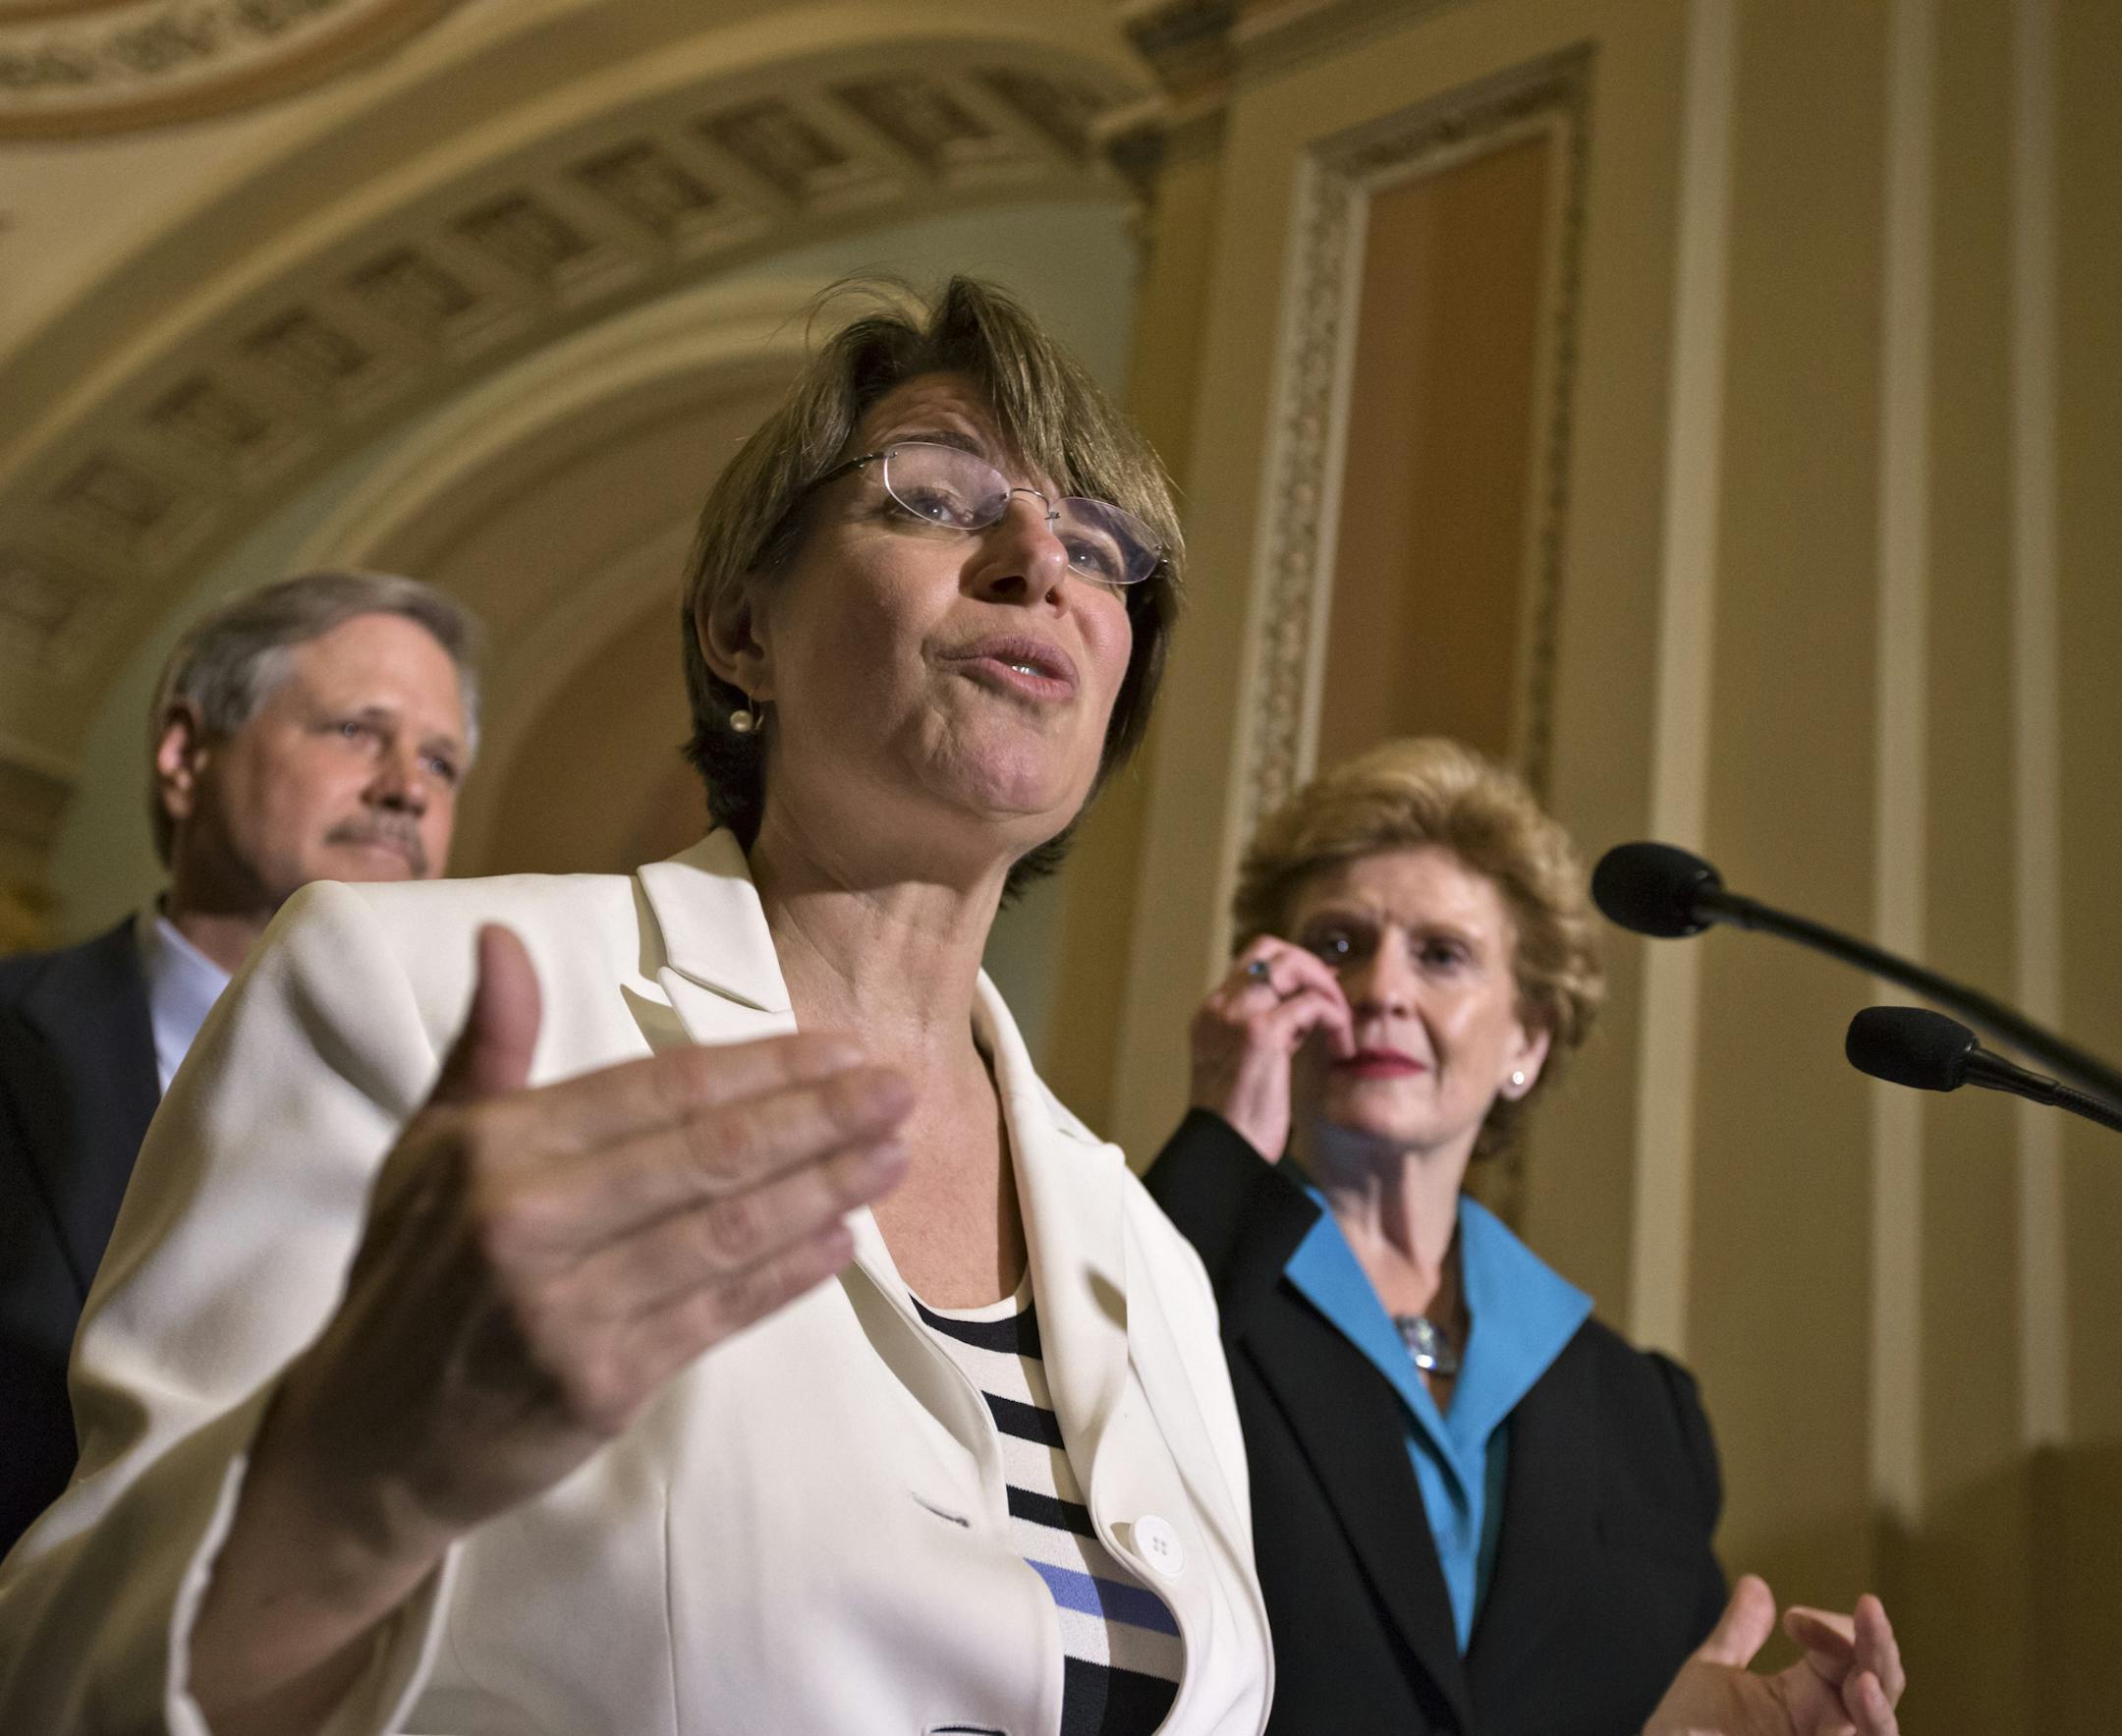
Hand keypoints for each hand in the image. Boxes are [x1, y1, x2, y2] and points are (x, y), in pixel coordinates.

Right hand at [192, 925, 911, 1724]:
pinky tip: (844, 1239)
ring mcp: (569, 1309)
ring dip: (825, 1190)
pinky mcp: (602, 1384)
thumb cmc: (409, 1276)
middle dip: (818, 1118)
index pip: (660, 1090)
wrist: (366, 1444)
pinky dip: (788, 1275)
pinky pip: (719, 1315)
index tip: (841, 1049)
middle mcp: (531, 1220)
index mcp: (495, 1148)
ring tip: (893, 1155)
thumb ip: (487, 1045)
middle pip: (709, 1155)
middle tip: (901, 1089)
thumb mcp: (426, 1148)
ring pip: (727, 1233)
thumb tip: (504, 936)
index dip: (763, 1066)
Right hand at [1188, 937, 1353, 1160]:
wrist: (1223, 1155)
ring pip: (1292, 964)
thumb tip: (1307, 1007)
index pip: (1253, 961)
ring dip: (1327, 989)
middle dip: (1311, 966)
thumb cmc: (1240, 1122)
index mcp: (1211, 1015)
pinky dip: (1336, 1020)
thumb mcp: (1247, 1065)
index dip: (1294, 967)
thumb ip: (1269, 1032)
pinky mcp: (1260, 1034)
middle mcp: (1219, 1007)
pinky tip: (1341, 1050)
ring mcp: (1237, 1017)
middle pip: (1269, 948)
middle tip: (1335, 1002)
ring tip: (1340, 1026)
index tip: (1323, 992)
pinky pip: (1313, 1003)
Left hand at [1644, 1575, 1905, 1735]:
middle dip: (1878, 1647)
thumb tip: (1756, 1582)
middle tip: (1869, 1608)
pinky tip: (1851, 1717)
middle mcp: (1830, 1727)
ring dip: (1878, 1707)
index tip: (1791, 1618)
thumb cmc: (1685, 1735)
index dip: (1833, 1626)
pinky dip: (1861, 1735)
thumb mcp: (1711, 1677)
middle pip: (1879, 1687)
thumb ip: (1739, 1634)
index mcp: (1809, 1698)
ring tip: (1865, 1680)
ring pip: (1879, 1732)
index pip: (1847, 1653)